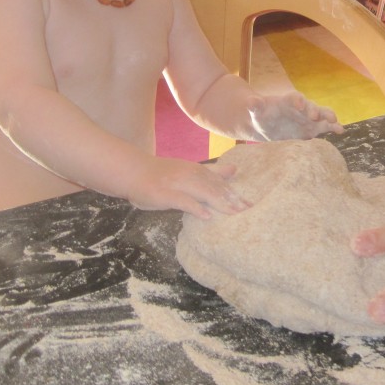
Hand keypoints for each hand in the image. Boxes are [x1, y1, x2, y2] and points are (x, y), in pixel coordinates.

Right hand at [126, 157, 249, 218]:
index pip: (220, 183)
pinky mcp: (166, 194)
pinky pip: (183, 201)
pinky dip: (195, 207)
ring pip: (202, 192)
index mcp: (196, 170)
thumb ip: (212, 171)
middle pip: (214, 188)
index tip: (250, 205)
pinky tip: (206, 216)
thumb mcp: (189, 169)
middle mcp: (190, 175)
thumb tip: (234, 169)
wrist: (133, 172)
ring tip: (234, 213)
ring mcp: (177, 184)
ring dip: (219, 203)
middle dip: (232, 200)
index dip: (234, 194)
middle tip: (248, 211)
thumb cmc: (162, 174)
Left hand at [249, 92, 343, 140]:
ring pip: (321, 116)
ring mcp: (308, 118)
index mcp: (288, 101)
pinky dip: (333, 127)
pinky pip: (325, 127)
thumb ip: (255, 105)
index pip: (294, 98)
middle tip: (317, 115)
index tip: (299, 104)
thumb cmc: (260, 115)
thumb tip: (251, 102)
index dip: (297, 100)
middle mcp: (301, 108)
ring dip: (328, 117)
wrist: (266, 125)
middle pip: (311, 106)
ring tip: (335, 122)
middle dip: (315, 110)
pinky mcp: (312, 129)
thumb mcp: (255, 110)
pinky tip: (341, 131)